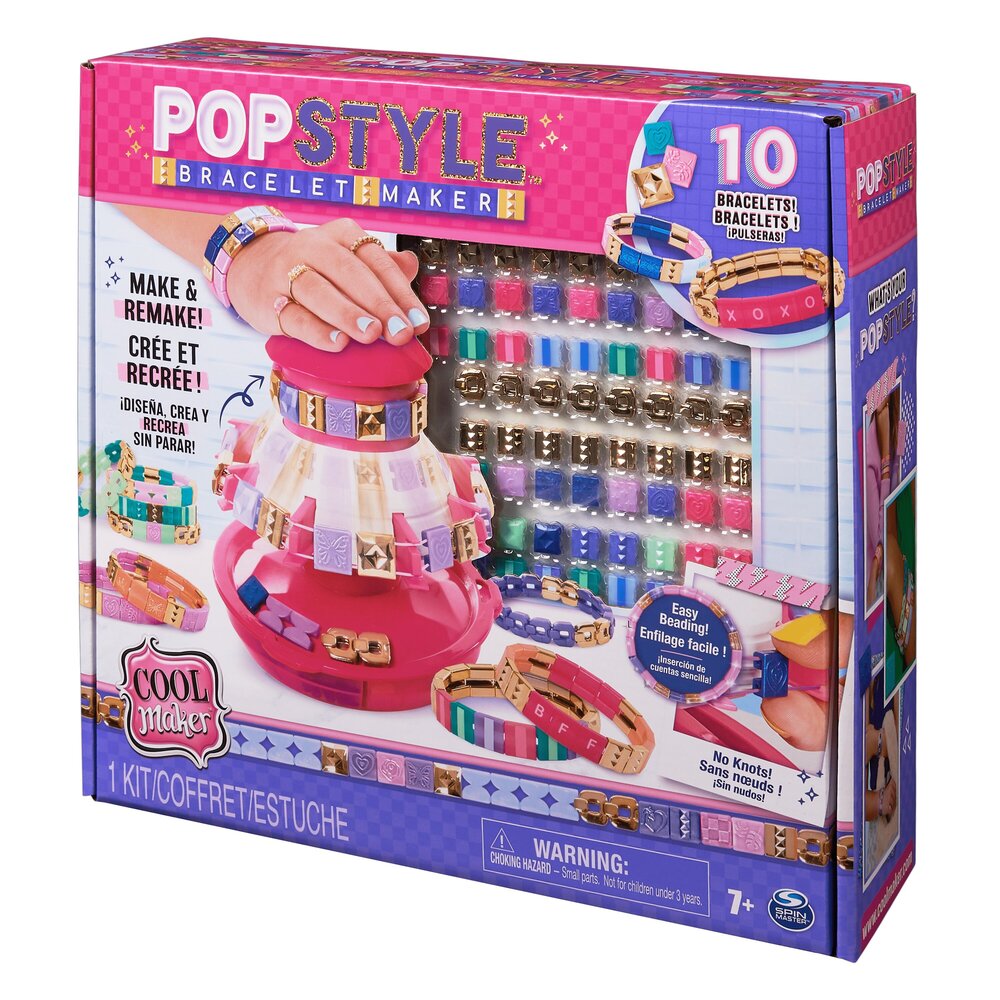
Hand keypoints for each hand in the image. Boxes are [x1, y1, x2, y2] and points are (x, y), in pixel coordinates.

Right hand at [226, 219, 428, 351]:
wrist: (254, 268)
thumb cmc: (316, 270)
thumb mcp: (349, 260)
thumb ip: (381, 267)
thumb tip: (411, 264)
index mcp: (341, 236)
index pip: (375, 261)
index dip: (400, 293)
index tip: (418, 323)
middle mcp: (313, 248)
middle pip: (349, 273)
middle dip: (379, 304)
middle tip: (400, 332)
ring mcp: (286, 273)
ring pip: (318, 291)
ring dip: (347, 313)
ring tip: (371, 334)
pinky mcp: (268, 302)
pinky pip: (294, 317)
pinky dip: (316, 331)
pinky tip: (338, 344)